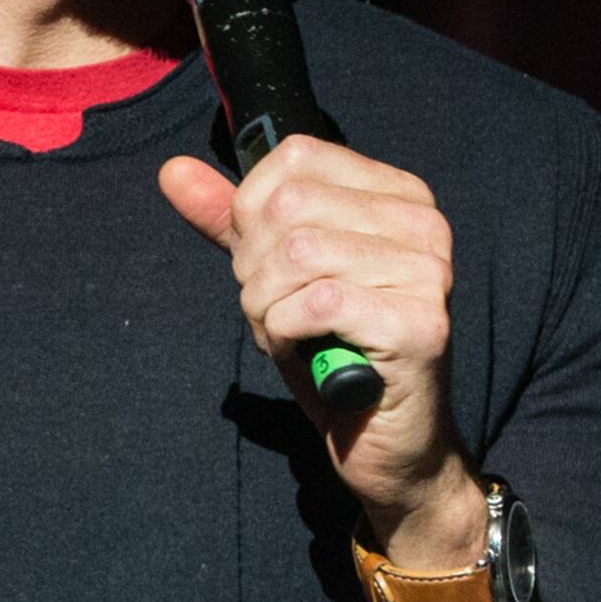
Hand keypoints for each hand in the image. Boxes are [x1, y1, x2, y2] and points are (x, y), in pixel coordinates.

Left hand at [159, 140, 485, 561]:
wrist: (390, 444)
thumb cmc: (336, 354)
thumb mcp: (278, 277)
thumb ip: (233, 223)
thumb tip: (172, 171)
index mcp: (399, 195)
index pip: (297, 157)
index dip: (252, 212)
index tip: (266, 265)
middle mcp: (424, 224)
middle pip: (289, 207)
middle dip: (254, 268)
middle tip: (273, 312)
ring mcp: (428, 273)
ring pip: (296, 253)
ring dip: (266, 308)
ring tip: (287, 336)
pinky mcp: (419, 324)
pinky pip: (314, 303)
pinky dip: (286, 333)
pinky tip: (305, 354)